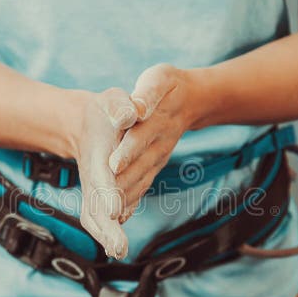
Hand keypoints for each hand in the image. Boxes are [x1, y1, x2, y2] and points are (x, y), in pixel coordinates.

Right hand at [72, 88, 137, 258]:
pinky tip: (119, 245)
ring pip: (95, 218)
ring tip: (119, 251)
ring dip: (106, 236)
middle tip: (118, 248)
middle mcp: (94, 178)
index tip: (113, 211)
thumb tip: (133, 114)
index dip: (107, 194)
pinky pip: (101, 218)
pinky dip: (108, 232)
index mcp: (98, 157)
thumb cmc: (106, 111)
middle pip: (95, 206)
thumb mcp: (115, 101)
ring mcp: (95, 190)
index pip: (101, 178)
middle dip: (105, 228)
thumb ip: (122, 107)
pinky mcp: (100, 197)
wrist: (87, 123)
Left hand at [108, 64, 193, 222]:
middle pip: (139, 166)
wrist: (192, 100)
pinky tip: (118, 217)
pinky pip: (144, 184)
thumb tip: (135, 109)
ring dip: (126, 197)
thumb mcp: (160, 79)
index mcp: (157, 120)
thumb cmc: (169, 87)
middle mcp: (160, 143)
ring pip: (142, 179)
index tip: (112, 166)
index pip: (139, 137)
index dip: (127, 151)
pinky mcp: (156, 165)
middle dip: (123, 184)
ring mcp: (160, 156)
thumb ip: (147, 94)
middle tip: (105, 201)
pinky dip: (132, 200)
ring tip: (107, 216)